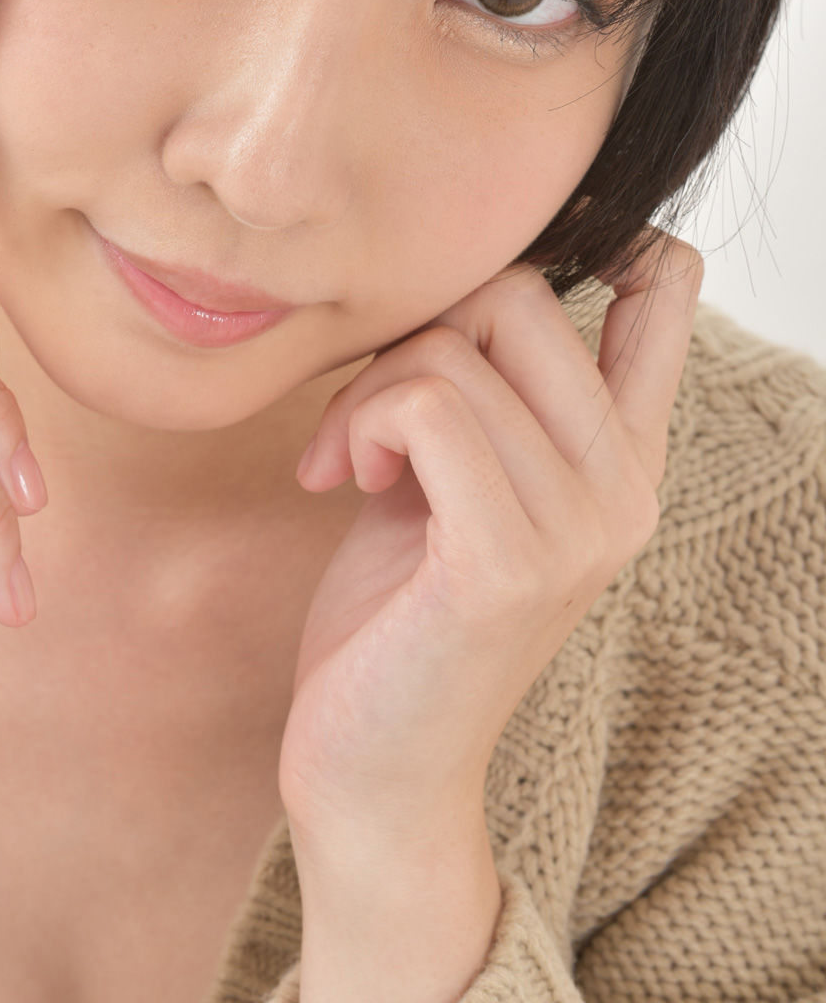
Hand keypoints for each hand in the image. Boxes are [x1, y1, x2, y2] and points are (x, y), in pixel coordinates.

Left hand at [278, 231, 703, 849]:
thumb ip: (479, 383)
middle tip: (367, 413)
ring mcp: (578, 528)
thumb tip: (461, 268)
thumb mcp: (451, 475)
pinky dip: (359, 423)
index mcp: (623, 456)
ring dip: (367, 388)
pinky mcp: (508, 563)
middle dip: (414, 328)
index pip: (664, 289)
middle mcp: (625, 487)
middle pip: (522, 291)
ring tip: (348, 459)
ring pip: (456, 348)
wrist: (371, 770)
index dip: (592, 232)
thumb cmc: (394, 612)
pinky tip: (339, 480)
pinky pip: (426, 406)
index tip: (478, 274)